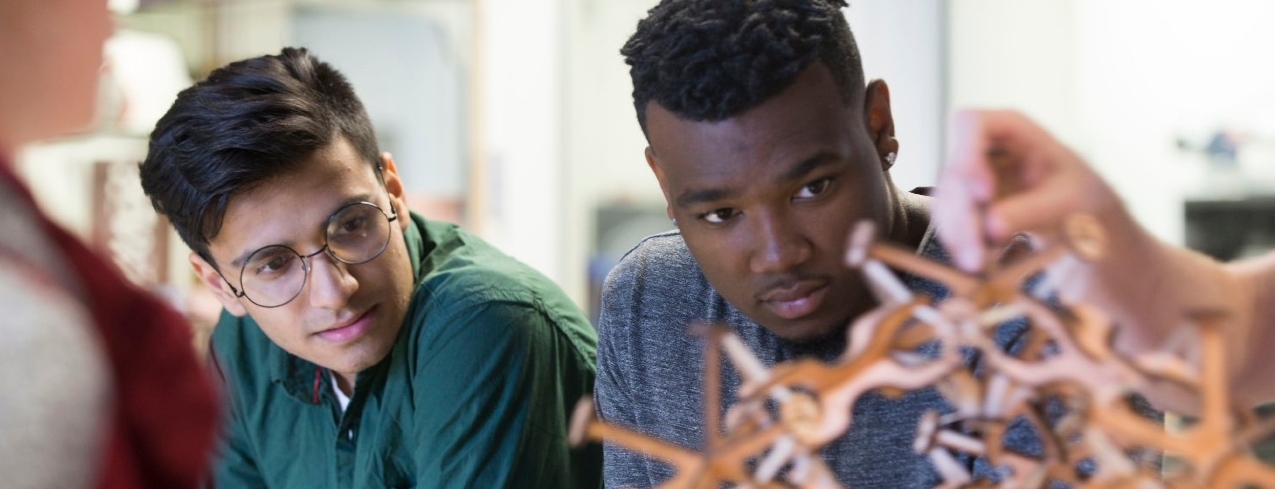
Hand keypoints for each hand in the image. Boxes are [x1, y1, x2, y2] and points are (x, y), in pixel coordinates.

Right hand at [933, 109, 1119, 271]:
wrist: (1077, 213)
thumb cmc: (1078, 192)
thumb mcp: (1067, 198)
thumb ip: (1032, 209)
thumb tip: (991, 228)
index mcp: (1008, 127)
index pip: (969, 124)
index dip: (967, 156)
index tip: (984, 195)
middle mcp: (979, 147)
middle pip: (954, 174)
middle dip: (962, 216)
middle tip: (977, 256)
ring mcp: (966, 177)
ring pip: (946, 202)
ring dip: (957, 236)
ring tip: (977, 266)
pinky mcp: (962, 204)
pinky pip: (949, 222)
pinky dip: (959, 244)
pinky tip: (975, 262)